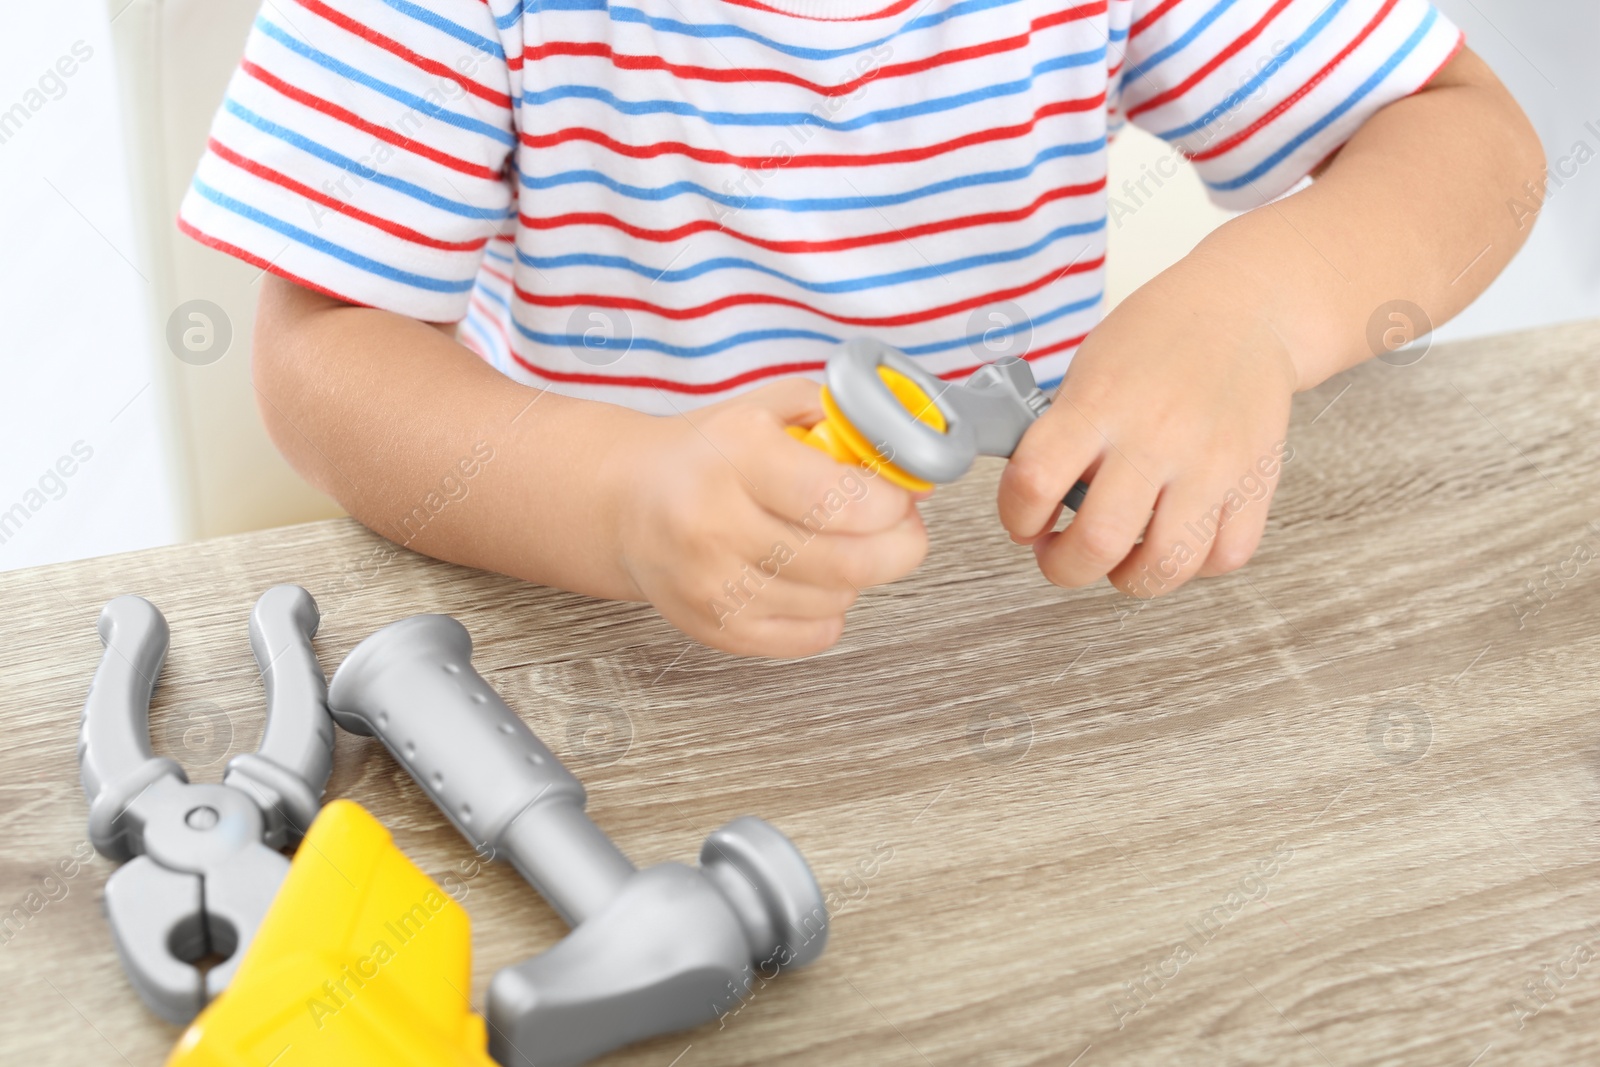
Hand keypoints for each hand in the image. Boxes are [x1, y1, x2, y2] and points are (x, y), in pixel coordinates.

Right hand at [616, 379, 927, 656]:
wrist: (625, 502)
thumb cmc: (706, 454)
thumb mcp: (768, 407)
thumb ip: (842, 419)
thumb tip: (912, 468)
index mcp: (735, 456)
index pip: (838, 498)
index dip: (891, 504)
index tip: (900, 496)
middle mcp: (715, 523)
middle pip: (847, 561)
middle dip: (898, 547)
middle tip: (902, 530)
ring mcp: (712, 584)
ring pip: (834, 600)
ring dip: (856, 576)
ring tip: (835, 546)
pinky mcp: (715, 628)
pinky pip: (810, 636)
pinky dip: (829, 611)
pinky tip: (812, 580)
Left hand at [998, 256, 1297, 595]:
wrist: (1243, 310)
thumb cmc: (1157, 339)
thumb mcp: (1087, 371)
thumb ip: (1060, 436)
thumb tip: (1030, 499)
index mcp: (1100, 404)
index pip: (1034, 483)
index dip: (1016, 517)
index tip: (1023, 521)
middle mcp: (1156, 438)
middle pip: (1099, 542)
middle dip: (1064, 566)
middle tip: (1060, 553)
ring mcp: (1211, 465)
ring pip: (1166, 567)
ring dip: (1128, 577)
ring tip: (1118, 558)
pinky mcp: (1255, 482)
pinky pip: (1224, 557)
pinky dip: (1194, 565)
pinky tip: (1174, 540)